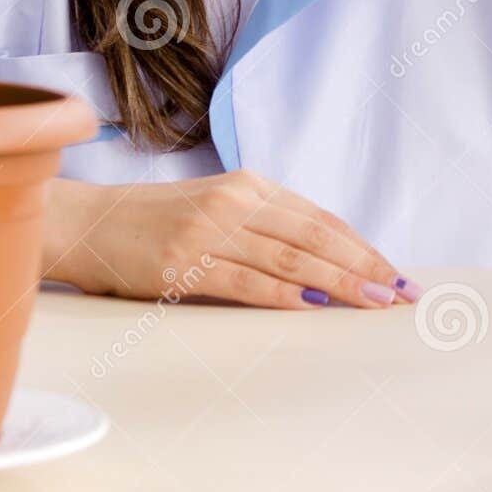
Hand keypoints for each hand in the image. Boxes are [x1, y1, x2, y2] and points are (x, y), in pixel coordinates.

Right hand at [41, 169, 420, 309]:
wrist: (87, 224)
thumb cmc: (155, 224)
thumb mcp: (215, 210)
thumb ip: (263, 226)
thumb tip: (324, 263)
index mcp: (247, 185)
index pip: (320, 218)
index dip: (364, 246)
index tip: (398, 272)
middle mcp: (234, 201)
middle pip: (316, 236)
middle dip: (366, 265)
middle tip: (404, 293)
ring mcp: (209, 231)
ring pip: (291, 258)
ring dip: (341, 282)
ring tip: (376, 301)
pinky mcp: (184, 264)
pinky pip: (246, 280)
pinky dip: (286, 293)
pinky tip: (316, 306)